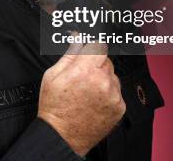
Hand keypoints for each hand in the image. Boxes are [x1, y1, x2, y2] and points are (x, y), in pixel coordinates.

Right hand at [37, 36, 125, 156]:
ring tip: (87, 91)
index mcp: (85, 70)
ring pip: (113, 76)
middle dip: (96, 64)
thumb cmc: (55, 107)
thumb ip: (70, 54)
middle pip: (106, 60)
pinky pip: (117, 92)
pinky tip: (94, 101)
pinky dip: (108, 94)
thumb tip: (77, 38)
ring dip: (104, 79)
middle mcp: (102, 81)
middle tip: (82, 76)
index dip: (93, 47)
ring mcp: (113, 95)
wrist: (62, 135)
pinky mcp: (119, 108)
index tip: (89, 51)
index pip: (99, 45)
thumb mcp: (53, 75)